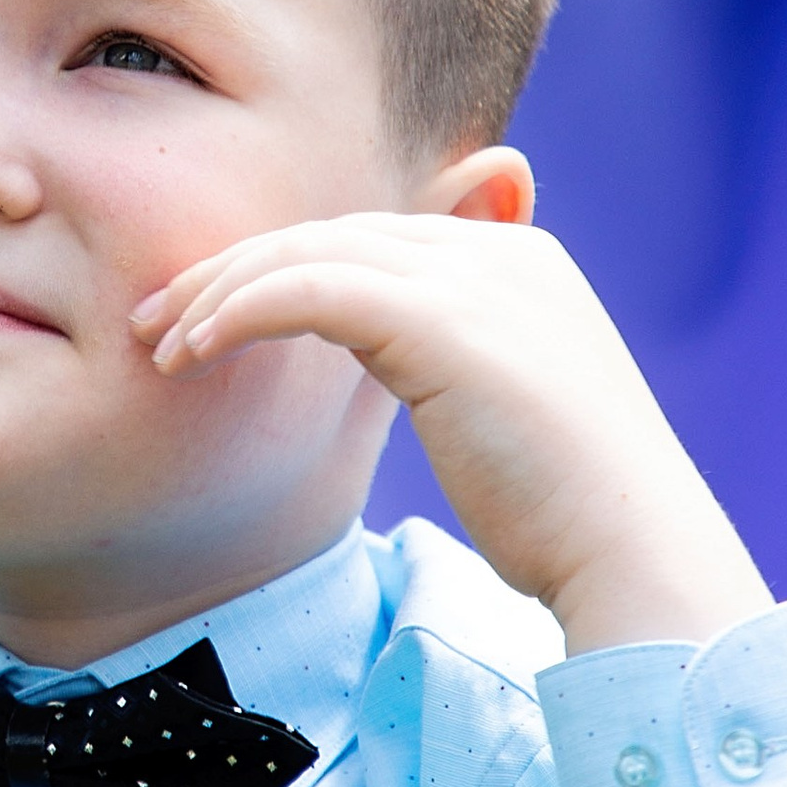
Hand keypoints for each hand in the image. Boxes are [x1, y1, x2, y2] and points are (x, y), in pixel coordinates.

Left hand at [136, 210, 770, 653]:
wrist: (631, 553)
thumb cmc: (565, 514)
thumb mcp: (503, 410)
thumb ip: (446, 363)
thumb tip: (385, 367)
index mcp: (520, 259)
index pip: (371, 239)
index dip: (279, 267)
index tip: (207, 317)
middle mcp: (500, 250)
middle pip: (333, 233)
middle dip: (233, 270)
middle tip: (156, 319)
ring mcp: (477, 278)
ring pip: (310, 252)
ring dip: (221, 293)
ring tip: (162, 345)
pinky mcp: (445, 321)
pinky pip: (309, 288)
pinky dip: (241, 311)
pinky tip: (197, 350)